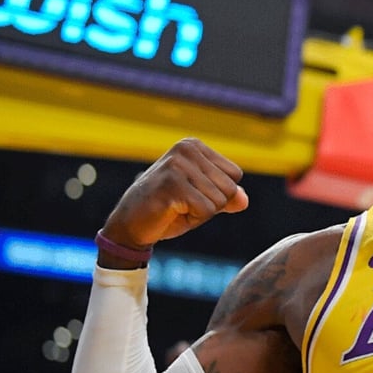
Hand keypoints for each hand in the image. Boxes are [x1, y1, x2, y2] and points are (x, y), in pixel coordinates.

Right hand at [101, 138, 248, 250]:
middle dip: (211, 205)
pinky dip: (192, 219)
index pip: (234, 175)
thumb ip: (227, 197)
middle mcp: (186, 149)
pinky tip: (171, 212)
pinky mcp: (172, 183)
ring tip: (176, 207)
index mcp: (194, 146)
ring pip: (219, 201)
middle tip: (182, 204)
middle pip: (229, 188)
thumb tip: (244, 200)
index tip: (191, 195)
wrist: (129, 226)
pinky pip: (206, 210)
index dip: (218, 194)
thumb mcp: (203, 200)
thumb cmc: (168, 210)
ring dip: (200, 213)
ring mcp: (178, 164)